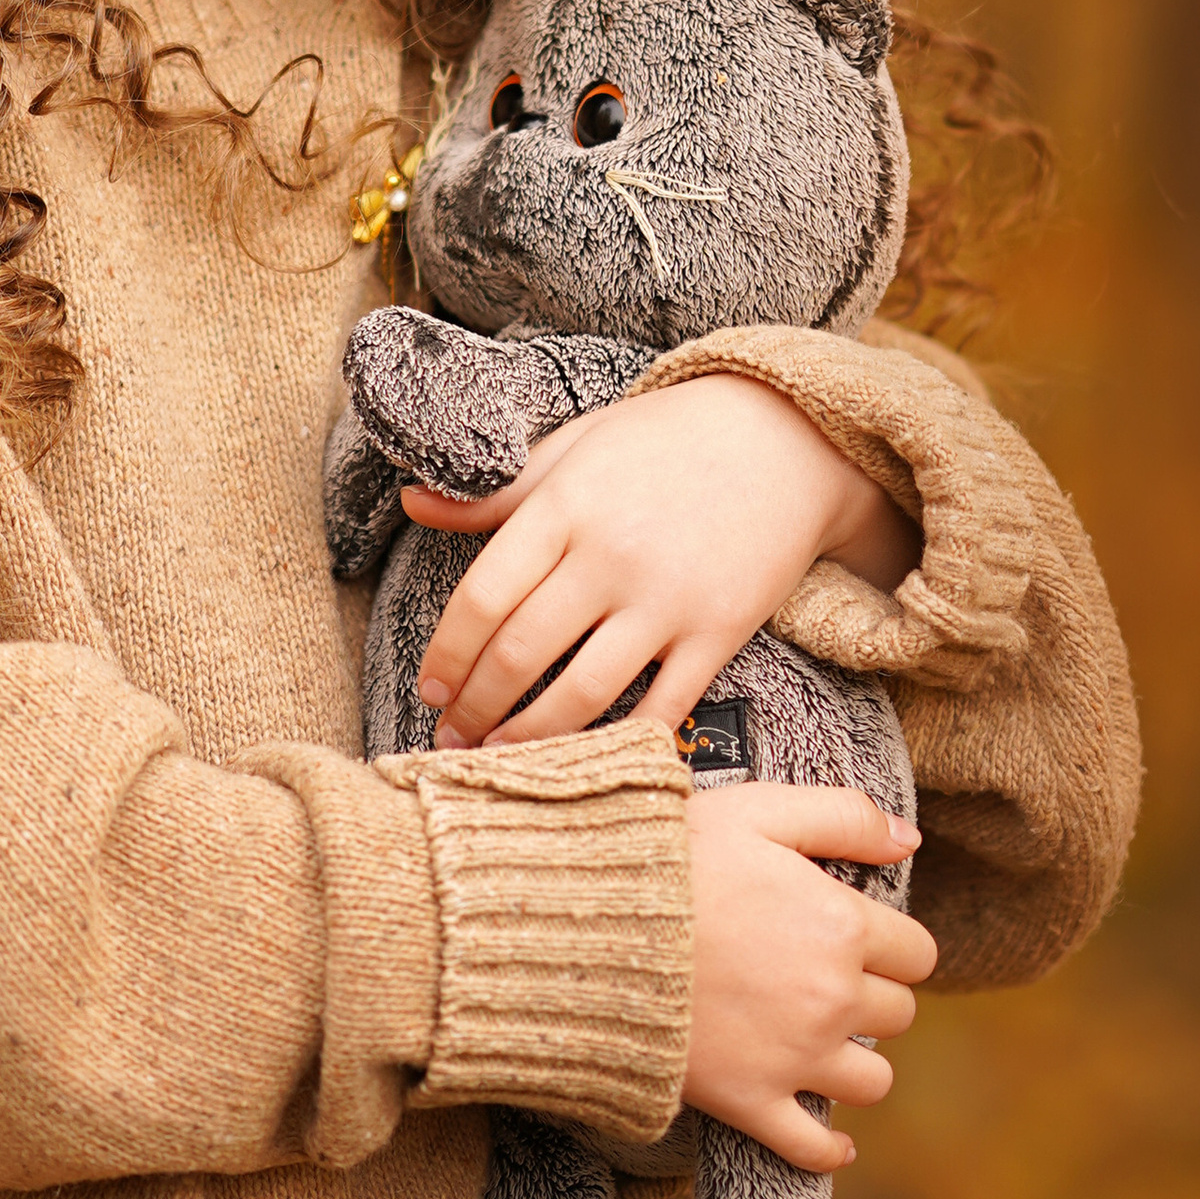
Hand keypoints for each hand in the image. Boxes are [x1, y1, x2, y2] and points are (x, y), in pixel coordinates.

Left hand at [406, 371, 918, 747]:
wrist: (787, 438)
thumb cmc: (668, 438)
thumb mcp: (576, 448)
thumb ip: (497, 493)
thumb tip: (411, 504)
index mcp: (564, 507)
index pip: (482, 597)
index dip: (447, 654)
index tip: (428, 687)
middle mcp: (610, 556)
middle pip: (521, 654)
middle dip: (475, 707)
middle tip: (450, 737)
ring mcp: (667, 599)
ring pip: (582, 693)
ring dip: (531, 737)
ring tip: (500, 757)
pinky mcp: (719, 631)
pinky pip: (662, 706)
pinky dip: (621, 743)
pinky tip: (589, 760)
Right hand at [684, 786, 935, 1169]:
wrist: (583, 927)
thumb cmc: (667, 859)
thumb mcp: (755, 810)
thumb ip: (841, 815)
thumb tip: (907, 840)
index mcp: (841, 925)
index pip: (916, 952)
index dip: (889, 941)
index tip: (852, 933)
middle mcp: (831, 998)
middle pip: (897, 1014)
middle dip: (867, 993)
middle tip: (819, 975)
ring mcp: (793, 1057)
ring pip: (871, 1081)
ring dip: (853, 1061)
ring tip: (818, 1039)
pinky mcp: (749, 1101)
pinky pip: (813, 1147)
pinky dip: (830, 1149)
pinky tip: (836, 1141)